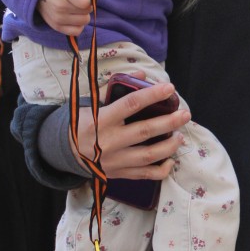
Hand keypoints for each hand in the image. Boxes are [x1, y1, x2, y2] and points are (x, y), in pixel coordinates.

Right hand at [39, 0, 91, 34]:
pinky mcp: (57, 27)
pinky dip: (78, 24)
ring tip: (74, 6)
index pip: (85, 2)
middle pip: (86, 11)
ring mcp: (58, 19)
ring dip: (82, 14)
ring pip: (84, 21)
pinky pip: (77, 31)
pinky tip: (73, 16)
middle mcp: (60, 8)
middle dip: (85, 4)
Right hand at [75, 78, 190, 181]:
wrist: (64, 152)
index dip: (152, 95)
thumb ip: (114, 88)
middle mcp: (109, 141)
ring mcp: (115, 160)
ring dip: (169, 145)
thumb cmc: (80, 122)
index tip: (169, 88)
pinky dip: (161, 170)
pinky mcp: (119, 173)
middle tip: (185, 114)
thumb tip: (142, 76)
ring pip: (149, 155)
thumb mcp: (89, 103)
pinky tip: (170, 160)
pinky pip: (145, 175)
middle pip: (145, 131)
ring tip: (180, 135)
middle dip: (169, 122)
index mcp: (100, 119)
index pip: (130, 104)